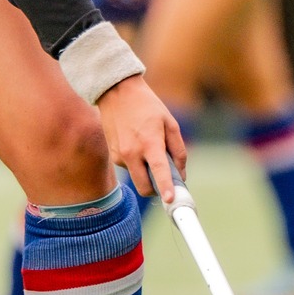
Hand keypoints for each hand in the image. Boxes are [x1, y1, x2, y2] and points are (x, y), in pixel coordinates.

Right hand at [96, 74, 186, 203]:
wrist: (117, 92)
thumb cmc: (148, 106)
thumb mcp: (170, 123)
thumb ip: (178, 150)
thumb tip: (181, 174)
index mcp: (149, 143)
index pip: (159, 171)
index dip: (165, 188)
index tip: (170, 202)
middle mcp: (131, 153)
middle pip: (145, 187)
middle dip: (157, 190)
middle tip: (166, 183)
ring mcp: (119, 156)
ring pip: (137, 177)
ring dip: (146, 173)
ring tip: (150, 148)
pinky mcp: (113, 156)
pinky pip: (129, 168)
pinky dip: (137, 163)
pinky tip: (138, 144)